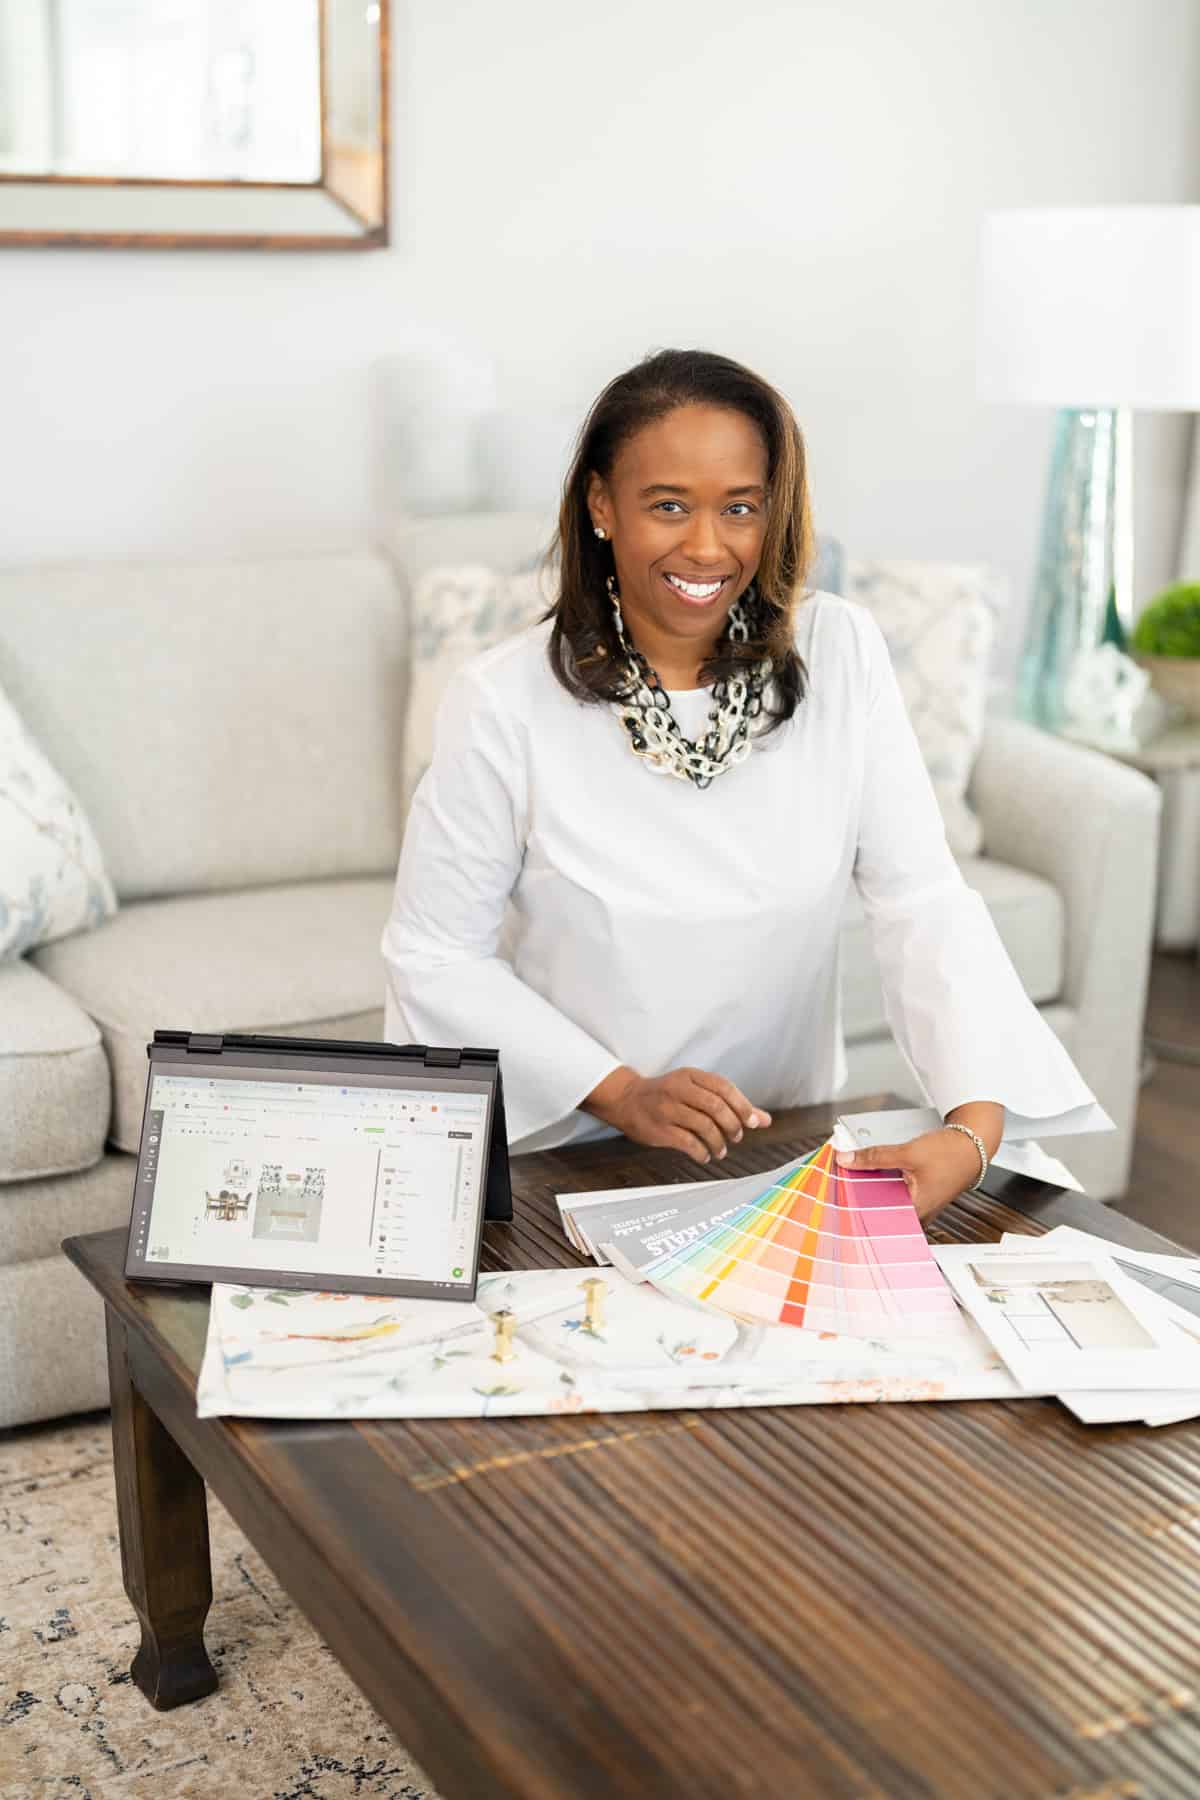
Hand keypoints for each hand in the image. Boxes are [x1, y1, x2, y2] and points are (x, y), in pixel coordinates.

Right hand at [583, 1065, 770, 1165]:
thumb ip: (730, 1103)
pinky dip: (702, 1152)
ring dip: (719, 1142)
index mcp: (690, 1076)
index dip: (742, 1106)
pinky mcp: (659, 1129)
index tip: (753, 1122)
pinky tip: (705, 1156)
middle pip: (716, 1107)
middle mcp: (679, 1089)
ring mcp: (667, 1109)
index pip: (724, 1087)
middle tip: (736, 1136)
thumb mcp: (696, 1091)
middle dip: (732, 1125)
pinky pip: (688, 1143)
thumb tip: (765, 1120)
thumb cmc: (668, 1095)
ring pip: (704, 1126)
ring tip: (721, 1150)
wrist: (626, 1100)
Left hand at [834, 1127, 983, 1222]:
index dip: (851, 1204)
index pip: (874, 1217)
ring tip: (851, 1175)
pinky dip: (880, 1182)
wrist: (973, 1146)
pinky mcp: (917, 1195)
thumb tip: (847, 1159)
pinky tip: (870, 1173)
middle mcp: (916, 1215)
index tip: (833, 1194)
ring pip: (884, 1200)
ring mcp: (917, 1206)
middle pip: (877, 1208)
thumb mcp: (908, 1153)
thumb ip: (875, 1157)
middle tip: (837, 1182)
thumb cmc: (952, 1155)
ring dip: (868, 1187)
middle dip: (857, 1194)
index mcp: (914, 1212)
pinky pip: (892, 1192)